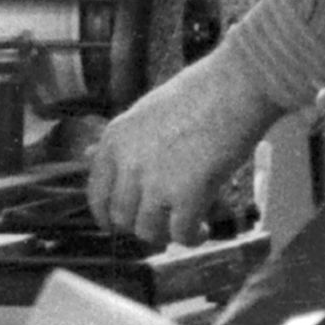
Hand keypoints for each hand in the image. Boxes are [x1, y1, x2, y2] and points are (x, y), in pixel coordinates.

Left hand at [86, 53, 271, 250]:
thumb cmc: (201, 92)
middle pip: (122, 217)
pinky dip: (192, 238)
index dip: (105, 215)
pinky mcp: (188, 195)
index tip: (114, 225)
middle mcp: (129, 163)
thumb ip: (121, 141)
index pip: (96, 192)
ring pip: (147, 231)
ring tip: (185, 227)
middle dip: (141, 225)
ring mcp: (156, 181)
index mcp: (115, 139)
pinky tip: (203, 230)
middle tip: (161, 225)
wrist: (237, 86)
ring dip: (166, 236)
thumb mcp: (146, 111)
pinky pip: (181, 234)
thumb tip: (87, 155)